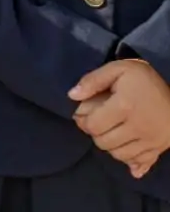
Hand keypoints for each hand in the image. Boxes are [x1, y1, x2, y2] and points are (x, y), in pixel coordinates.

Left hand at [72, 59, 169, 177]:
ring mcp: (150, 141)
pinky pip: (137, 162)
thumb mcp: (118, 69)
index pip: (93, 126)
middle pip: (103, 143)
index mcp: (124, 106)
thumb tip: (72, 96)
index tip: (84, 114)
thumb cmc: (145, 81)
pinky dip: (127, 157)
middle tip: (98, 122)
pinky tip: (125, 146)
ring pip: (118, 155)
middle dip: (95, 133)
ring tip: (111, 131)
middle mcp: (138, 127)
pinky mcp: (159, 149)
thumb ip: (93, 80)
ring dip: (109, 145)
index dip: (83, 121)